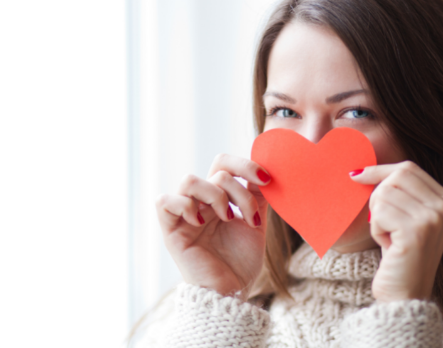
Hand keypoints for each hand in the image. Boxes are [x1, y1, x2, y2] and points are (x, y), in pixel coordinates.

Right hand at [155, 154, 270, 299]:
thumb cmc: (241, 262)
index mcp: (220, 198)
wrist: (232, 292)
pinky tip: (201, 222)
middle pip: (215, 167)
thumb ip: (257, 198)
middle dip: (239, 186)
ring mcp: (185, 215)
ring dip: (216, 196)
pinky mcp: (171, 231)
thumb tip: (266, 171)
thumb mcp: (256, 224)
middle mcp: (202, 202)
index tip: (266, 180)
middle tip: (249, 213)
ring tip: (227, 218)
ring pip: (190, 180)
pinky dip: (184, 205)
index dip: (245, 164)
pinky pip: (164, 201)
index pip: (225, 163)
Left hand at [350, 161, 442, 301]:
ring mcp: (434, 219)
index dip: (380, 170)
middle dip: (378, 197)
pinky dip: (375, 230)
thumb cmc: (400, 255)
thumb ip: (398, 191)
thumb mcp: (406, 217)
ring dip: (376, 217)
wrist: (405, 296)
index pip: (408, 168)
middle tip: (383, 224)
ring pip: (383, 194)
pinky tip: (388, 246)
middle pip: (396, 176)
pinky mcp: (416, 232)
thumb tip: (360, 169)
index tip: (357, 175)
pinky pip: (379, 213)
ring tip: (390, 238)